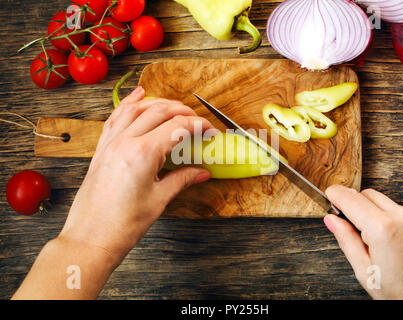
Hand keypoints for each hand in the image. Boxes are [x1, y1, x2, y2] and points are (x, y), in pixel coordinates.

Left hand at [59, 87, 213, 263]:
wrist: (91, 238)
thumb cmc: (122, 224)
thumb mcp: (159, 200)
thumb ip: (182, 179)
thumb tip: (201, 172)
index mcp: (143, 153)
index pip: (177, 127)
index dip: (199, 125)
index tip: (210, 131)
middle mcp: (125, 141)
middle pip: (159, 111)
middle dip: (182, 111)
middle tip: (197, 121)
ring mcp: (110, 143)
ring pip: (136, 108)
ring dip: (158, 103)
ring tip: (174, 106)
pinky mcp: (102, 149)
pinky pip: (116, 117)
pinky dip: (129, 104)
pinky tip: (138, 96)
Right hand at [324, 185, 402, 299]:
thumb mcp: (364, 271)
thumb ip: (346, 239)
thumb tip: (332, 220)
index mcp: (382, 230)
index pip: (351, 200)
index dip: (336, 195)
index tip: (330, 194)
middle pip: (368, 195)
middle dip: (356, 205)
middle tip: (353, 226)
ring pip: (387, 203)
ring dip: (377, 214)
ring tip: (381, 242)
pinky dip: (397, 220)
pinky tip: (398, 242)